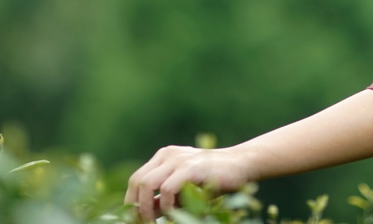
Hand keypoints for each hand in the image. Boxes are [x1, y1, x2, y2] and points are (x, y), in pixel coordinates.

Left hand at [124, 145, 253, 220]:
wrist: (241, 165)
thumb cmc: (213, 179)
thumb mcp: (184, 190)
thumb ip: (164, 199)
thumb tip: (144, 215)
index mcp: (164, 156)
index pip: (136, 179)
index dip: (131, 202)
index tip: (134, 221)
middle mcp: (168, 154)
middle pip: (138, 181)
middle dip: (135, 207)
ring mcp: (179, 159)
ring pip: (148, 184)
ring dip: (146, 208)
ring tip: (154, 223)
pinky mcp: (192, 167)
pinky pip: (168, 188)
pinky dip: (166, 205)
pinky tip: (174, 214)